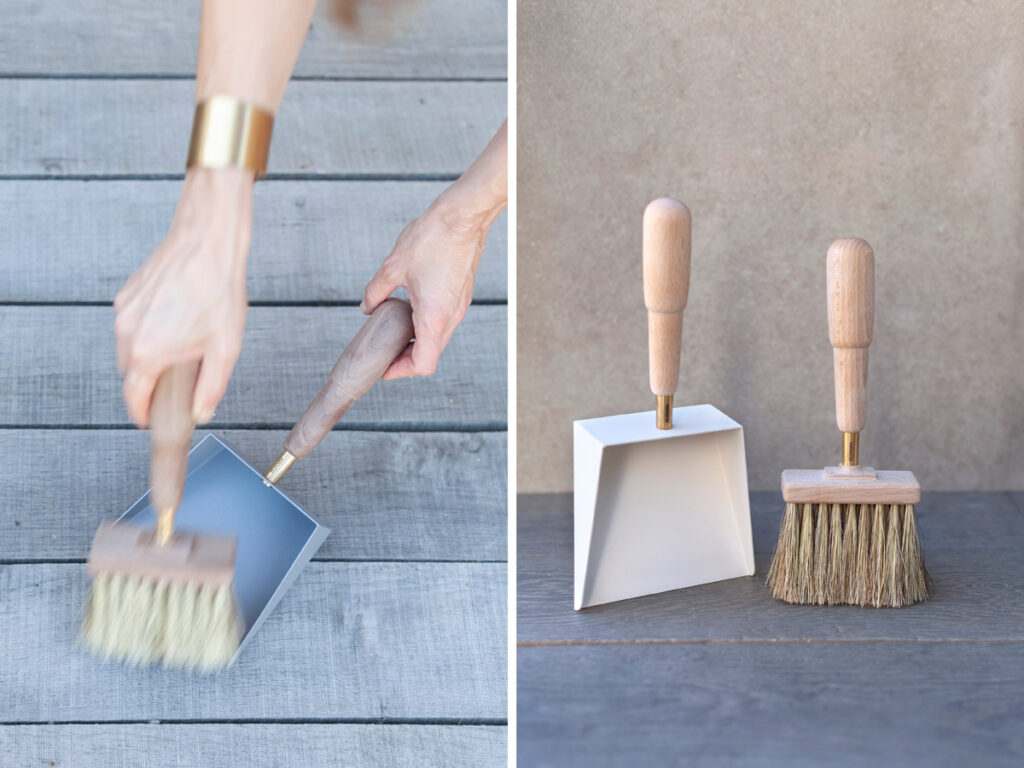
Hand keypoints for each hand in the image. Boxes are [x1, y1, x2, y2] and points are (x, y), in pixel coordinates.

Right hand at [114, 168, 253, 426]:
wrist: (207, 241)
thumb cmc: (218, 290)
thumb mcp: (225, 349)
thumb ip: (211, 387)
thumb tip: (201, 412)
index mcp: (148, 352)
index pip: (133, 397)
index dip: (141, 413)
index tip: (148, 420)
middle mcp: (127, 332)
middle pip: (130, 373)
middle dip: (148, 383)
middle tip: (175, 383)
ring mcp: (124, 311)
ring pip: (129, 347)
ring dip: (149, 355)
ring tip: (182, 345)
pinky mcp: (128, 293)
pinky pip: (132, 323)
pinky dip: (148, 330)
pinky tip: (176, 320)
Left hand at [361, 190, 493, 378]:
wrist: (464, 217)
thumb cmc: (434, 238)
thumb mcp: (393, 266)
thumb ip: (377, 291)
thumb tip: (368, 306)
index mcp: (433, 317)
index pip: (423, 364)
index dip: (401, 371)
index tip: (386, 367)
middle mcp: (450, 317)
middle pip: (430, 355)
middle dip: (406, 358)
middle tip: (385, 351)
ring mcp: (459, 307)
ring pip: (438, 338)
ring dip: (416, 340)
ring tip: (395, 329)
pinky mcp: (462, 295)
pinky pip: (443, 321)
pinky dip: (426, 324)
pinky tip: (410, 308)